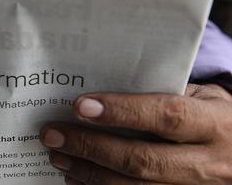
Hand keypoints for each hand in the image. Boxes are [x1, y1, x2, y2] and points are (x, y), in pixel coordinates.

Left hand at [40, 84, 231, 183]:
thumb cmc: (213, 116)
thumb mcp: (202, 98)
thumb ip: (163, 94)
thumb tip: (102, 92)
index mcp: (215, 125)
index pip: (167, 116)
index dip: (123, 111)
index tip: (80, 105)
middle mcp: (210, 163)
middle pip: (143, 159)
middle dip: (91, 147)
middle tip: (53, 134)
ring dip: (90, 172)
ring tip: (58, 156)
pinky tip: (76, 178)